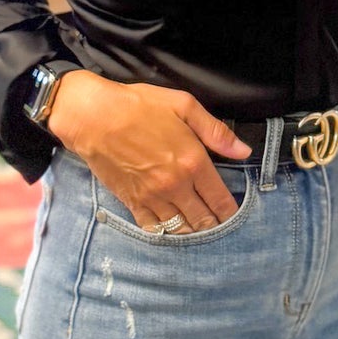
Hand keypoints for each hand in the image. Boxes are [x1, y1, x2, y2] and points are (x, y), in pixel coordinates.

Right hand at [47, 73, 252, 230]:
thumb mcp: (183, 106)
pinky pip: (153, 228)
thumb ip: (216, 131)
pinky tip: (172, 229)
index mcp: (193, 162)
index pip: (220, 200)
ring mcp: (152, 197)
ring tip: (199, 229)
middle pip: (203, 220)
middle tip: (220, 225)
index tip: (235, 215)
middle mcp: (175, 186)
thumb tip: (244, 151)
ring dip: (192, 231)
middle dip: (214, 225)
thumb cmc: (138, 106)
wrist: (93, 116)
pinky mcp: (132, 202)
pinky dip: (165, 232)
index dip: (231, 212)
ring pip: (180, 228)